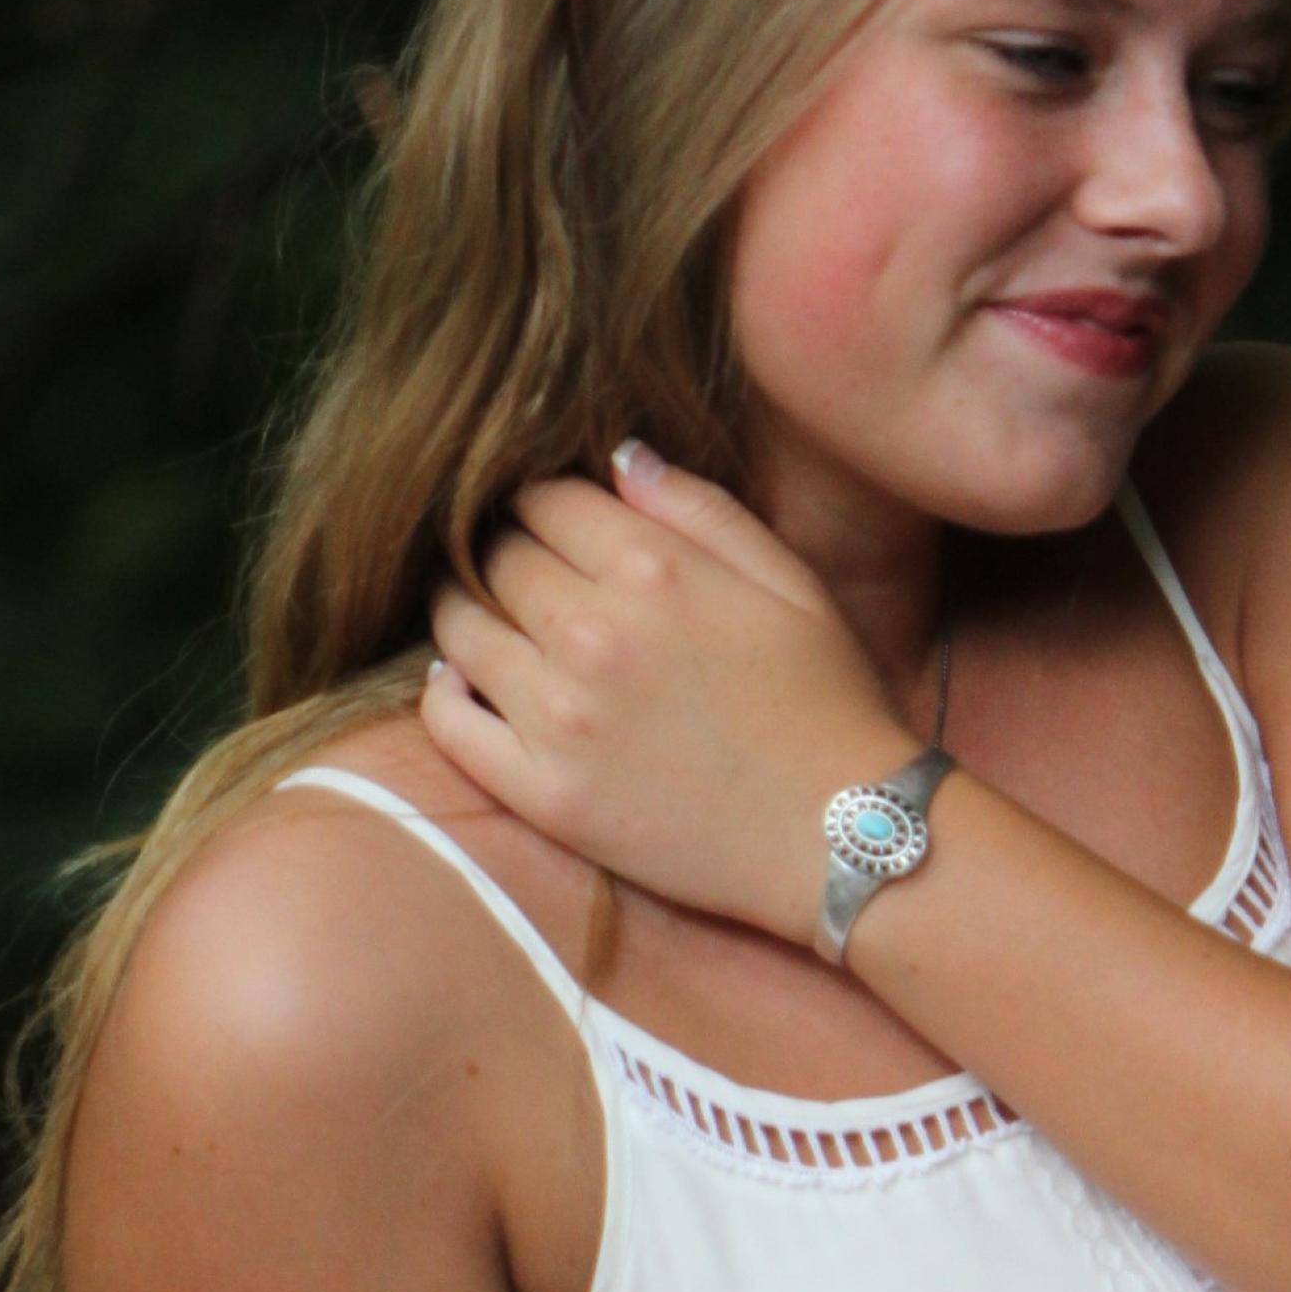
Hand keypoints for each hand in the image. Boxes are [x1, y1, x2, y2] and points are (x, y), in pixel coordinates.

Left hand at [421, 444, 919, 948]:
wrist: (844, 835)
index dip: (539, 501)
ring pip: (460, 630)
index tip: (547, 519)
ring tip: (487, 616)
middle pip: (493, 559)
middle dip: (501, 551)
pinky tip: (469, 683)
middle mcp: (592, 635)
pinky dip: (446, 693)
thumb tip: (617, 456)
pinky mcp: (544, 794)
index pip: (541, 499)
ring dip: (463, 611)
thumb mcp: (787, 578)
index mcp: (652, 569)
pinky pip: (451, 725)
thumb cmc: (826, 699)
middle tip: (518, 568)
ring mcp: (560, 719)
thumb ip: (697, 507)